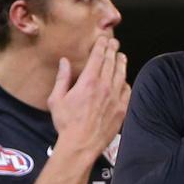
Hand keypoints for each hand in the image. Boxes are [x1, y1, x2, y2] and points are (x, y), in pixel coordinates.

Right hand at [49, 36, 129, 161]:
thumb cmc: (66, 123)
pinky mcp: (122, 109)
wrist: (81, 144)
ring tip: (121, 57)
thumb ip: (62, 78)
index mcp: (88, 81)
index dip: (101, 46)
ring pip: (121, 75)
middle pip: (111, 63)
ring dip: (121, 63)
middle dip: (113, 50)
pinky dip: (126, 83)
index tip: (103, 39)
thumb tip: (65, 62)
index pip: (98, 57)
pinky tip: (124, 80)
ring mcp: (115, 98)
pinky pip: (127, 91)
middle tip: (114, 43)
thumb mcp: (56, 99)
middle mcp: (104, 86)